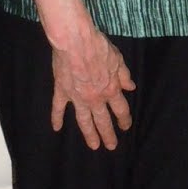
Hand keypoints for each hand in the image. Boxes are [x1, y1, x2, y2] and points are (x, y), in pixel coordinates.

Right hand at [50, 28, 134, 149]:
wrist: (75, 42)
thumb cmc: (98, 47)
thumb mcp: (118, 60)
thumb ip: (124, 75)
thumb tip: (131, 87)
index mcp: (110, 89)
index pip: (120, 109)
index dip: (124, 120)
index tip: (125, 127)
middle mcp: (95, 98)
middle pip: (103, 121)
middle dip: (108, 135)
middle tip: (111, 146)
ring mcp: (77, 97)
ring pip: (84, 121)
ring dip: (89, 134)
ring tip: (93, 146)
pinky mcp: (62, 91)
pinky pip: (58, 108)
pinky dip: (57, 118)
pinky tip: (56, 128)